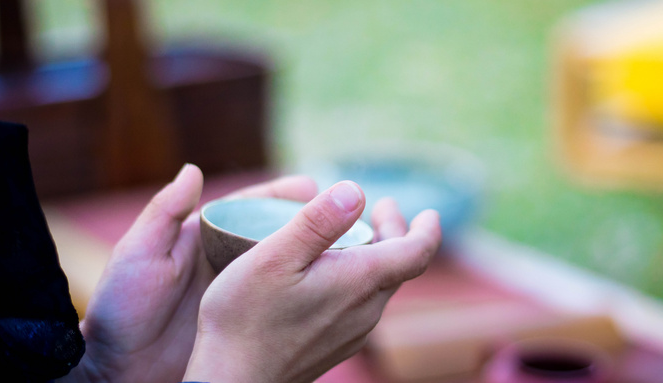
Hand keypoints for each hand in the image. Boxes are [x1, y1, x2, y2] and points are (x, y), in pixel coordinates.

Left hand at [59, 165, 318, 382]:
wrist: (119, 372)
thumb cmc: (121, 312)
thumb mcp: (138, 257)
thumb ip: (164, 215)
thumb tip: (193, 170)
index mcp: (197, 239)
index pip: (243, 208)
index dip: (276, 196)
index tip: (310, 186)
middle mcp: (219, 262)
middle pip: (270, 234)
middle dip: (305, 222)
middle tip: (344, 214)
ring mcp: (231, 294)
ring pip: (279, 269)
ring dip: (310, 258)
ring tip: (346, 250)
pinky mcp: (238, 323)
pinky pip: (275, 303)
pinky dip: (300, 295)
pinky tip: (327, 291)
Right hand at [183, 181, 442, 382]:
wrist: (232, 380)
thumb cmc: (245, 317)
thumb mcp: (275, 255)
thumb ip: (317, 221)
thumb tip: (355, 190)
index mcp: (360, 281)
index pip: (416, 252)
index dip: (427, 229)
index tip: (430, 214)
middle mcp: (366, 310)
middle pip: (399, 267)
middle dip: (395, 233)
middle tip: (381, 209)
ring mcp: (353, 333)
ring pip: (380, 288)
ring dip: (377, 257)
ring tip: (357, 237)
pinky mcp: (335, 346)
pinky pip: (362, 306)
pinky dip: (360, 281)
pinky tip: (332, 276)